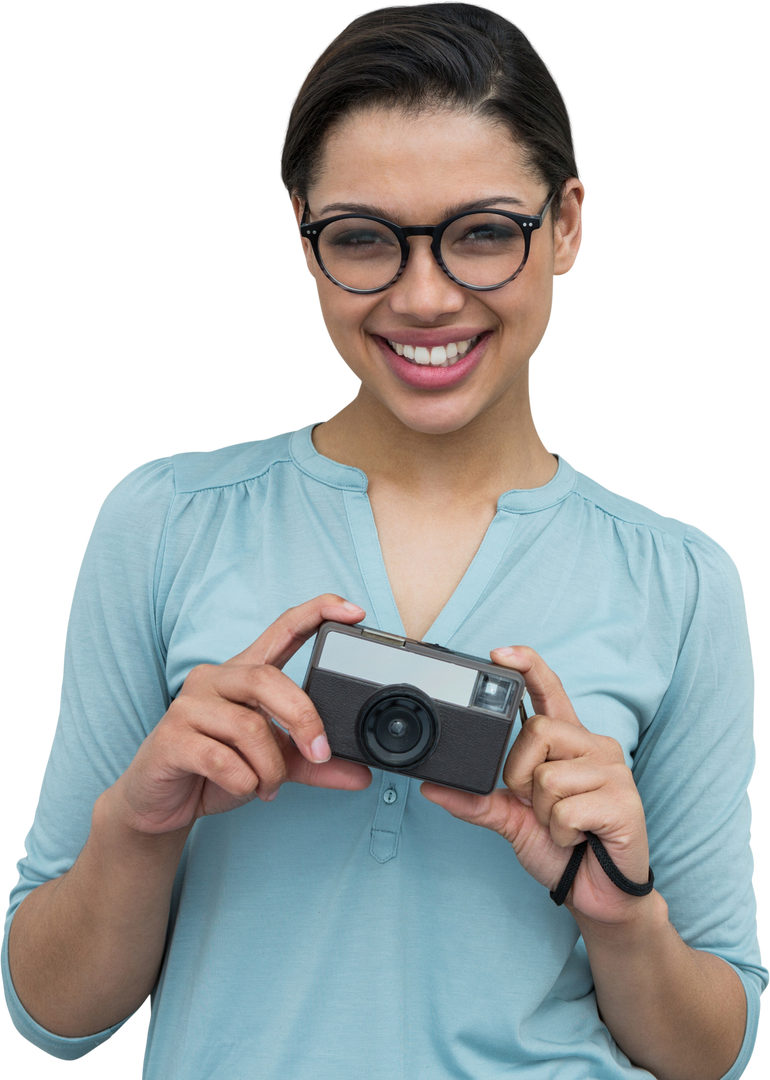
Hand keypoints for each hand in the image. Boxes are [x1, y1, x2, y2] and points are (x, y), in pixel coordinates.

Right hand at [108, 595, 372, 835]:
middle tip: (319, 753)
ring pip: (250, 726)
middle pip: (268, 678)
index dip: (317, 612)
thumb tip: (361, 774)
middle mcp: (215, 678)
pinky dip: (244, 781)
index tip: (354, 610)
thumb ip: (314, 764)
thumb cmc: (215, 770)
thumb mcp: (274, 764)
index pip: (283, 628)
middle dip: (302, 718)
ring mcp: (189, 705)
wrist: (159, 802)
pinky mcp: (171, 737)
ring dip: (271, 767)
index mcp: (243, 673)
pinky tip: (244, 789)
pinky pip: (222, 759)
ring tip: (268, 786)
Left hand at [420, 646, 649, 923]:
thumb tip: (431, 787)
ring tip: (563, 826)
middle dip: (520, 775)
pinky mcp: (625, 802)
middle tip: (536, 804)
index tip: (499, 652)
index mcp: (569, 743)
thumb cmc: (562, 849)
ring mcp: (614, 772)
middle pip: (537, 731)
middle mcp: (594, 747)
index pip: (550, 690)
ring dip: (542, 812)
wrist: (598, 895)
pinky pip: (567, 808)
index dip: (528, 665)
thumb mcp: (511, 820)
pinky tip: (578, 839)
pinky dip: (560, 832)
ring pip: (548, 775)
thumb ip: (475, 800)